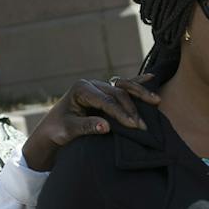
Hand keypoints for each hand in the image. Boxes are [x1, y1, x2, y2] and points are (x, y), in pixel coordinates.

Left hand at [22, 74, 160, 171]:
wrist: (52, 130)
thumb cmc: (58, 130)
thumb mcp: (69, 130)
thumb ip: (87, 126)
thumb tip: (106, 127)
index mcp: (81, 89)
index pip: (105, 101)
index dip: (120, 113)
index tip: (132, 125)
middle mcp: (92, 84)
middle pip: (117, 93)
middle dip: (131, 109)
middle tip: (143, 126)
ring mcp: (99, 87)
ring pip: (123, 88)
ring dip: (140, 95)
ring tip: (156, 101)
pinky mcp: (104, 93)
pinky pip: (123, 86)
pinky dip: (137, 83)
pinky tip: (151, 78)